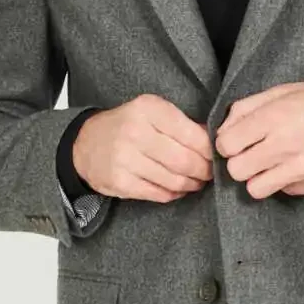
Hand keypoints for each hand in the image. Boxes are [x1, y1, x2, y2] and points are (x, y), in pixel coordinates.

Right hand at [73, 94, 213, 202]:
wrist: (84, 143)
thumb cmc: (127, 125)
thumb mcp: (151, 112)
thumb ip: (182, 123)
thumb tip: (215, 140)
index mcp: (148, 109)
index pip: (191, 134)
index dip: (210, 149)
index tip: (218, 155)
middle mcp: (135, 132)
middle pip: (184, 160)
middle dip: (204, 170)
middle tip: (211, 172)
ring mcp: (125, 159)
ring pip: (174, 180)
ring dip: (192, 184)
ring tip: (197, 181)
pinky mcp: (119, 182)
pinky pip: (158, 194)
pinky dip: (174, 193)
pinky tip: (178, 188)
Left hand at [214, 79, 303, 199]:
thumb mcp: (282, 92)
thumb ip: (246, 108)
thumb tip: (222, 130)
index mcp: (275, 117)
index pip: (226, 144)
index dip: (226, 143)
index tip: (235, 141)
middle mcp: (286, 145)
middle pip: (236, 170)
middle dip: (239, 162)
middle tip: (251, 153)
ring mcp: (301, 168)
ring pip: (255, 189)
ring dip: (258, 177)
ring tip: (270, 163)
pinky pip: (283, 191)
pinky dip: (284, 181)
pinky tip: (296, 164)